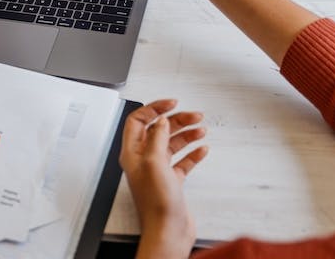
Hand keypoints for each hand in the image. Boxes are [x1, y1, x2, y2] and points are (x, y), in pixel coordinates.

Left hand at [119, 99, 207, 258]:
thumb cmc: (156, 204)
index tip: (171, 103)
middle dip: (176, 120)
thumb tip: (160, 120)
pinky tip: (202, 148)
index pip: (138, 121)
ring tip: (201, 128)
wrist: (168, 231)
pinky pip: (182, 161)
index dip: (154, 109)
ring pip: (172, 144)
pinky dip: (193, 153)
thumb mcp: (154, 163)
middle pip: (158, 130)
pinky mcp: (172, 182)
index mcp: (133, 153)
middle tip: (194, 115)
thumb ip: (156, 138)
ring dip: (187, 134)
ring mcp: (158, 171)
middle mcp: (144, 160)